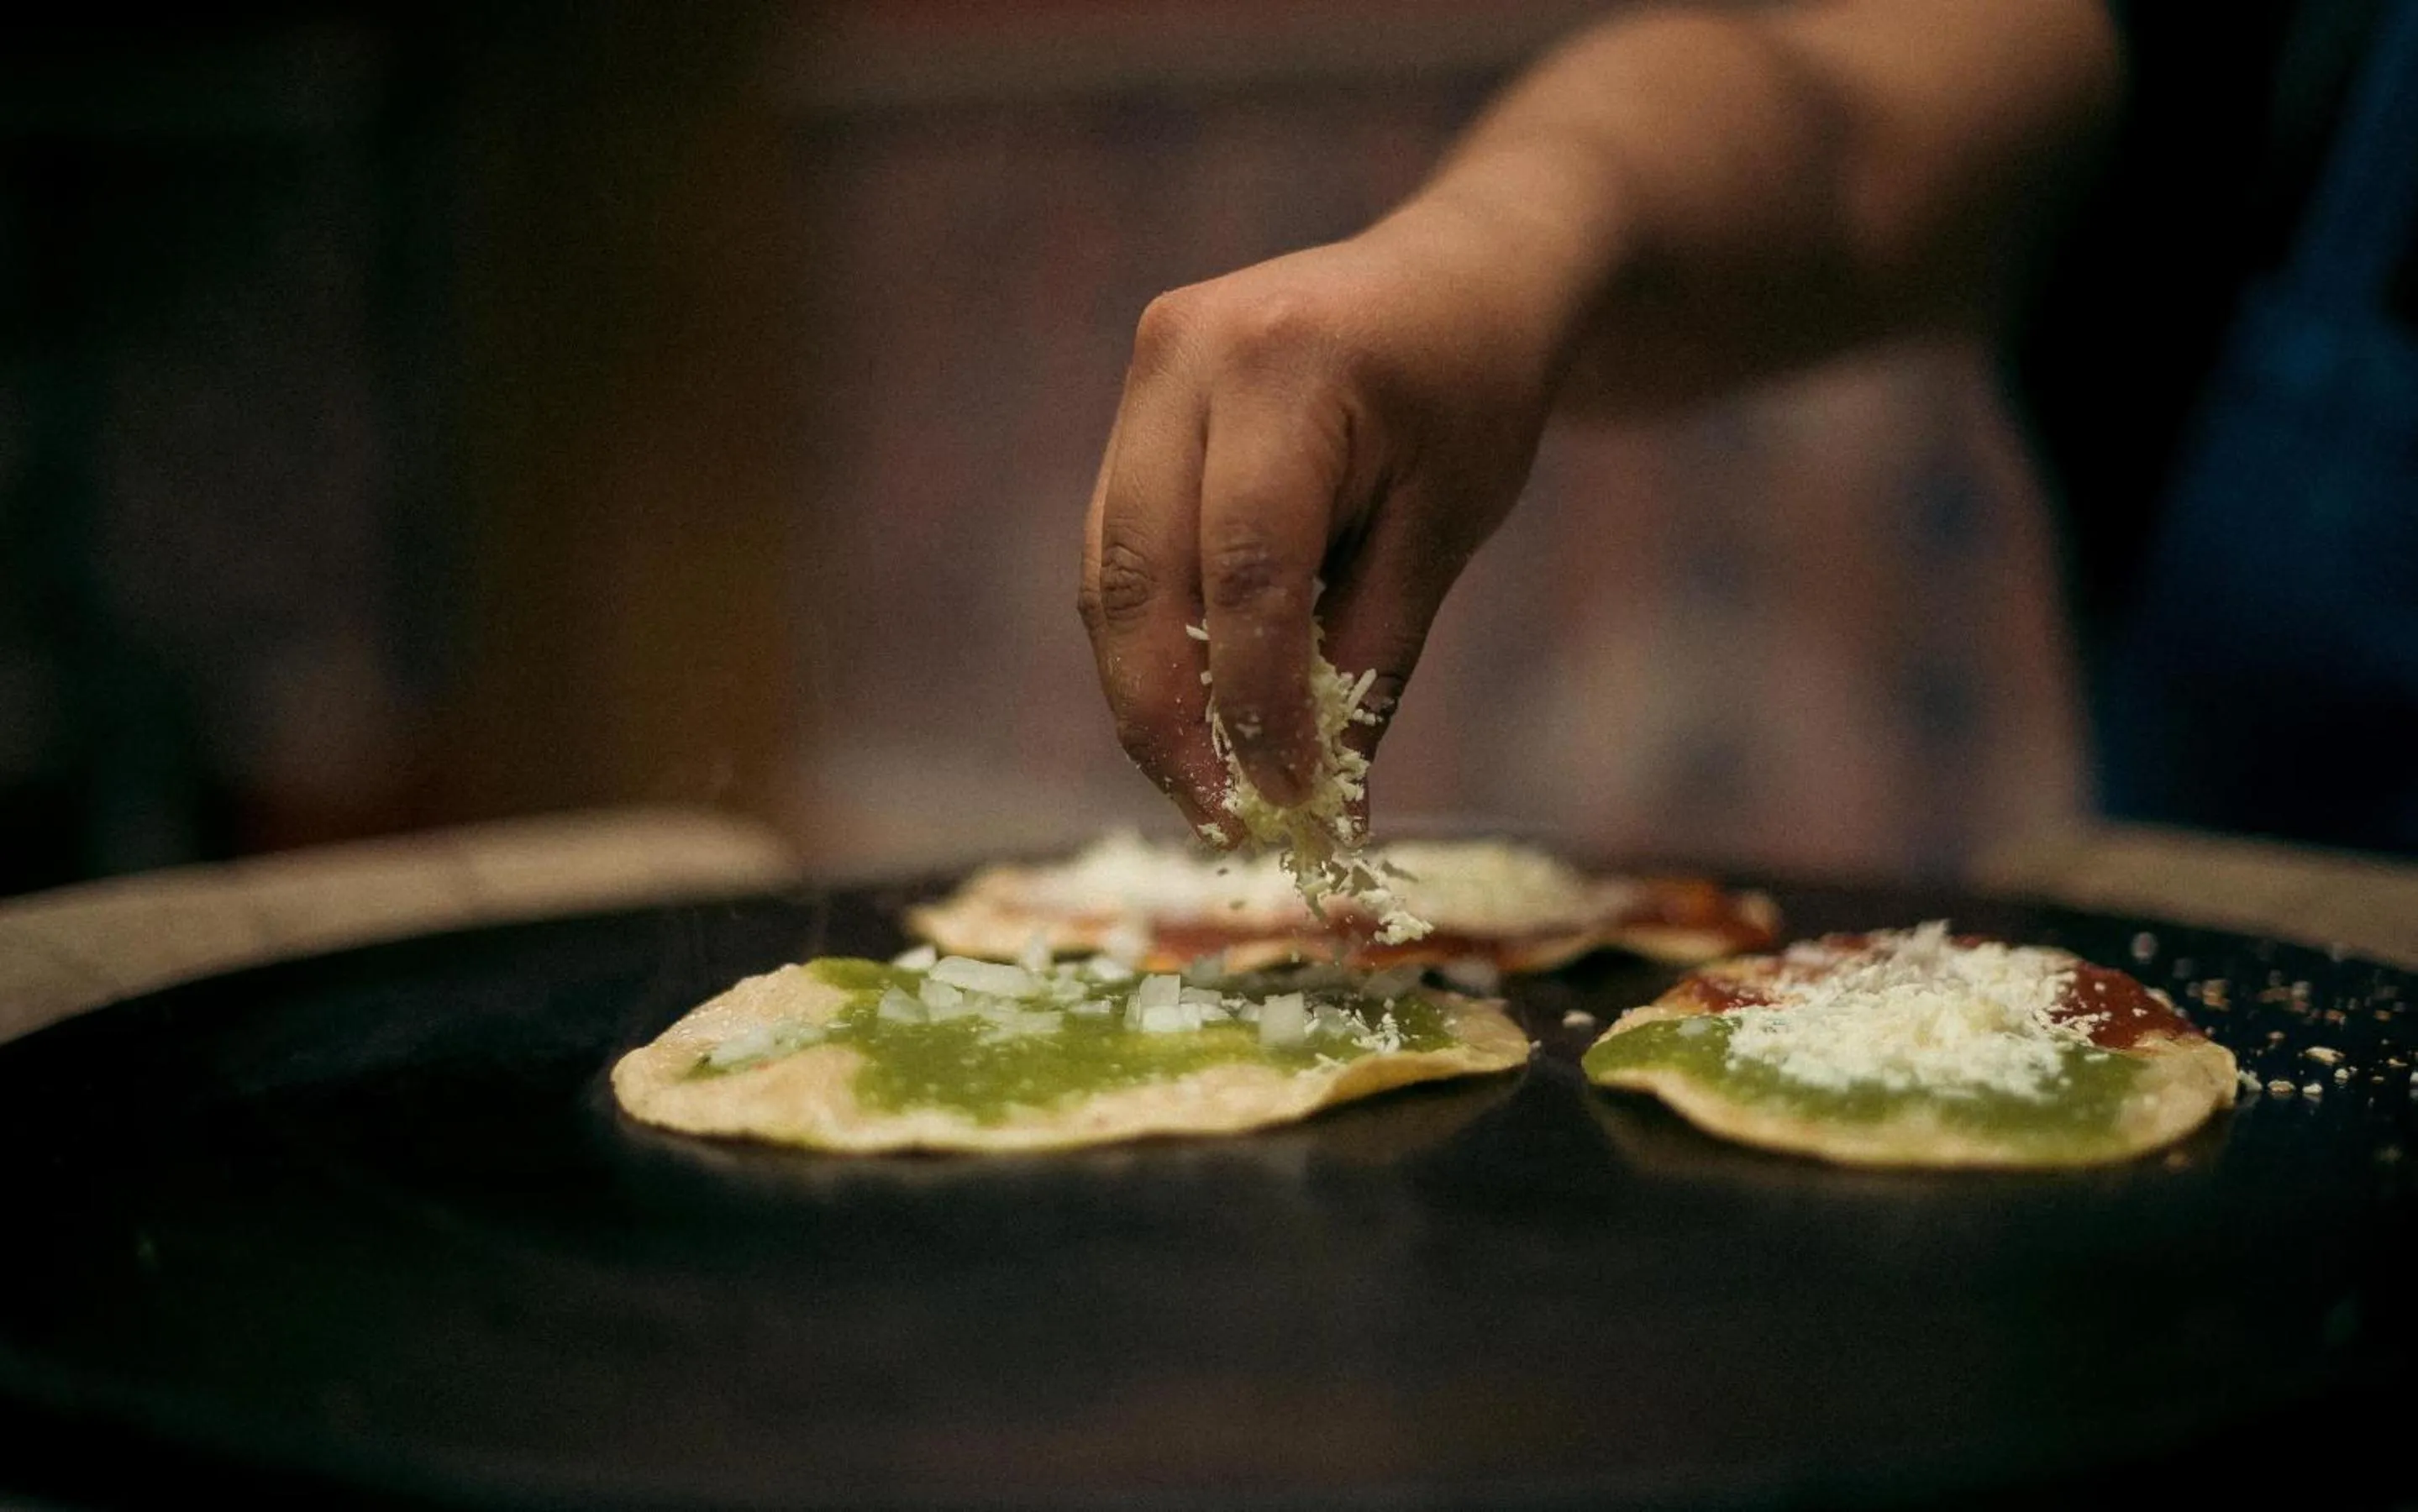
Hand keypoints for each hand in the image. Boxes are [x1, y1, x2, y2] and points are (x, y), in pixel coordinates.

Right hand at [1078, 203, 1572, 832]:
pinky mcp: (1133, 400)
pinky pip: (1115, 545)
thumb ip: (1373, 658)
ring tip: (1203, 785)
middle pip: (1138, 574)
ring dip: (1144, 690)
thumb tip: (1321, 806)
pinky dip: (1146, 637)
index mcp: (1287, 362)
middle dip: (1168, 716)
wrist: (1458, 273)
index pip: (1249, 566)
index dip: (1255, 698)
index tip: (1285, 799)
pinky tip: (1191, 710)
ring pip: (1106, 570)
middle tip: (1220, 820)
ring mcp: (1147, 368)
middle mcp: (1189, 352)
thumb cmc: (1476, 394)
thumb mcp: (1447, 526)